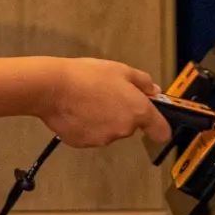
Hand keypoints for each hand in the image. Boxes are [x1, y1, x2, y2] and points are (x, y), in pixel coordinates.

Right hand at [38, 58, 169, 147]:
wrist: (54, 88)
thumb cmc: (89, 75)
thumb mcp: (120, 69)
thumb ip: (142, 82)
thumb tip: (154, 91)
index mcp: (138, 111)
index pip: (160, 131)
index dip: (158, 126)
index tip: (152, 122)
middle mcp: (124, 130)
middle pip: (130, 126)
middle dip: (121, 113)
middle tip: (105, 95)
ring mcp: (104, 139)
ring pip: (109, 130)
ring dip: (103, 120)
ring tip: (86, 101)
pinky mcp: (84, 144)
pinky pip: (90, 135)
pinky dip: (86, 126)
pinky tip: (76, 111)